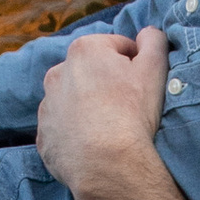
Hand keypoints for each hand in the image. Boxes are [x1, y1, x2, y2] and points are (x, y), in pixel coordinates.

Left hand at [36, 28, 196, 199]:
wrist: (107, 165)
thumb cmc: (132, 114)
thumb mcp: (155, 69)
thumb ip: (153, 41)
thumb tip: (147, 33)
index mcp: (84, 51)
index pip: (116, 47)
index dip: (134, 63)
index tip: (141, 83)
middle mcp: (58, 73)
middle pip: (90, 72)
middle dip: (106, 82)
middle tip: (126, 106)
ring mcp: (47, 106)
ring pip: (72, 99)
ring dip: (87, 106)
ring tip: (107, 127)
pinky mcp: (44, 136)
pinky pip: (62, 128)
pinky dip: (74, 132)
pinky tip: (92, 144)